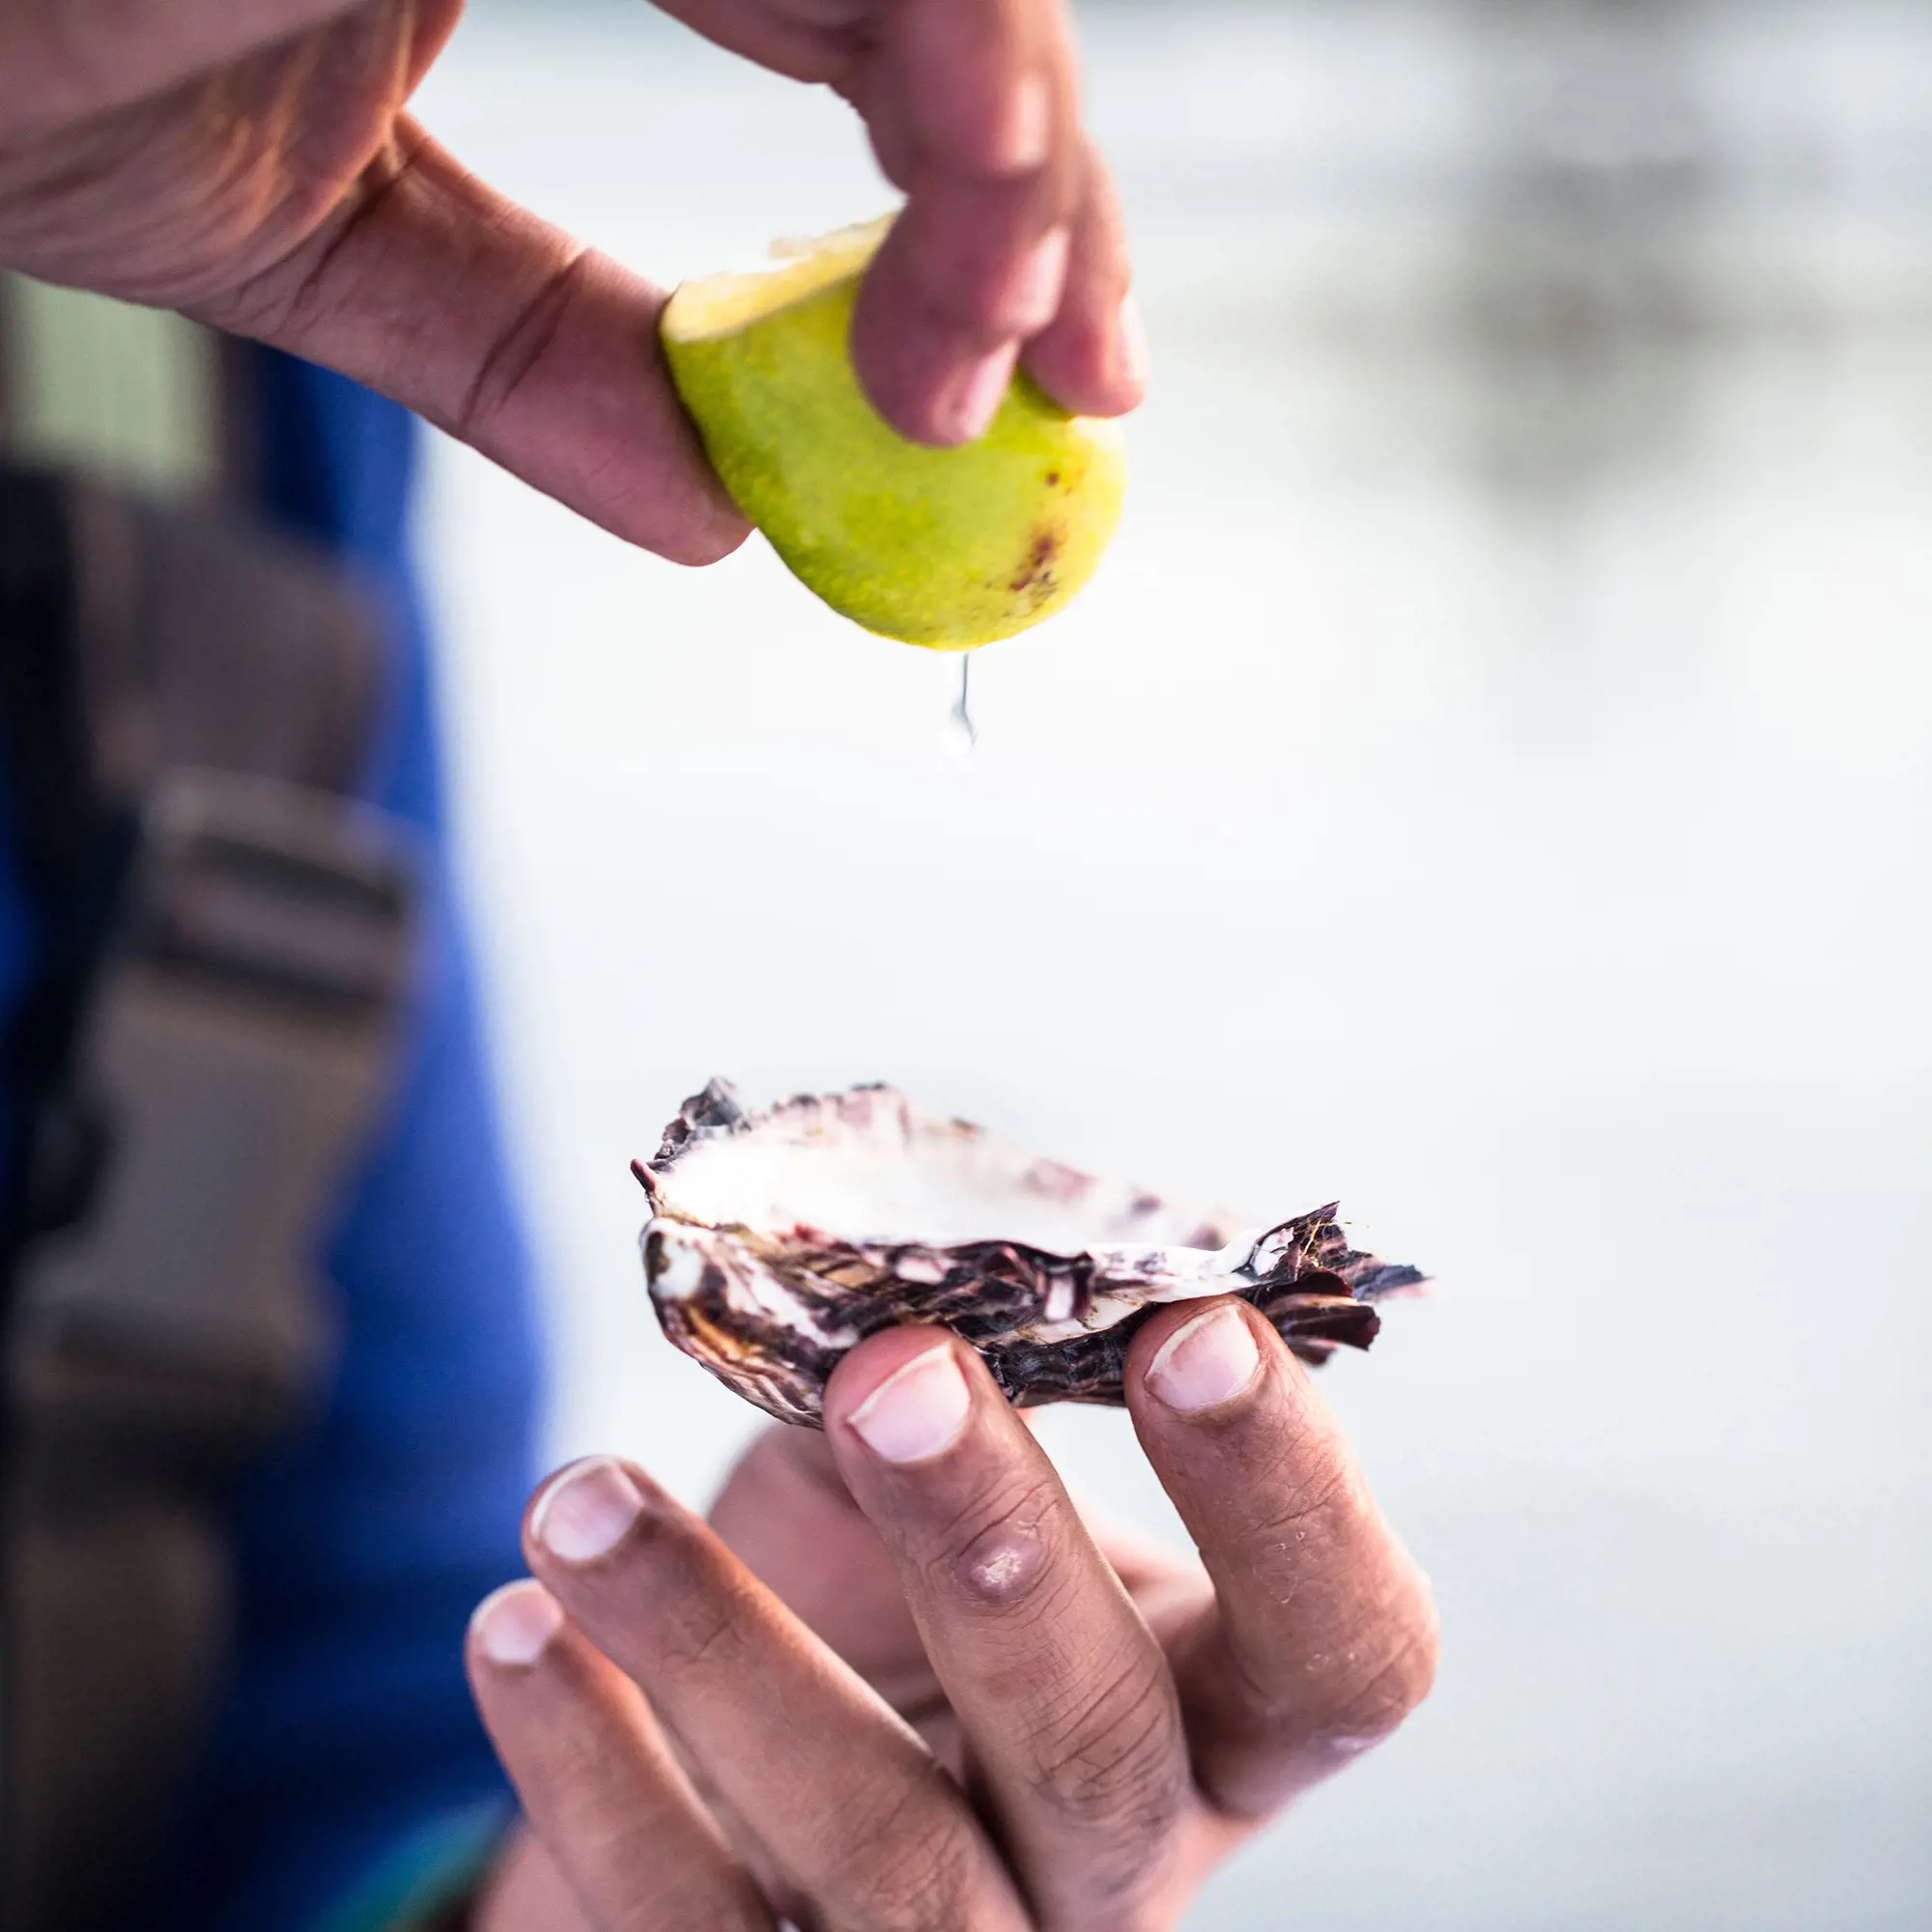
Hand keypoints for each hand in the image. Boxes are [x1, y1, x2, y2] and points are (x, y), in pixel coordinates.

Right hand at [0, 0, 1141, 563]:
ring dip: (1004, 126)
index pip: (862, 24)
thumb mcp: (325, 239)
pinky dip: (925, 30)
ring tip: (1024, 329)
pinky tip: (981, 167)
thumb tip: (714, 507)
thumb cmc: (19, 46)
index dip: (974, 199)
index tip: (1041, 371)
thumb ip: (528, 349)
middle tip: (1077, 377)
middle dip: (1037, 190)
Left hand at [466, 1299, 1437, 1929]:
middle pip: (1100, 1747)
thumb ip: (932, 1378)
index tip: (1192, 1324)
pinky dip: (595, 1775)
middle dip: (995, 1543)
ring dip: (724, 1651)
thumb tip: (872, 1238)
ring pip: (885, 1864)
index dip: (1290, 1500)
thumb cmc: (882, 1596)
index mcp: (1217, 1724)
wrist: (750, 1800)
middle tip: (883, 1369)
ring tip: (579, 1498)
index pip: (1344, 1652)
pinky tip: (515, 1628)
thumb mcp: (934, 1493)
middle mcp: (1116, 1867)